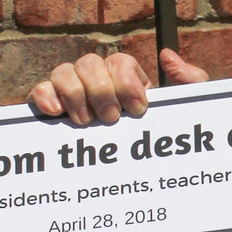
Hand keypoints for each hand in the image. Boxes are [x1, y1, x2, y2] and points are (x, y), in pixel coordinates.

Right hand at [28, 47, 208, 124]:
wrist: (147, 175)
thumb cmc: (164, 139)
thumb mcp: (187, 112)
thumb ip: (191, 82)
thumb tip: (168, 56)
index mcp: (127, 79)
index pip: (120, 61)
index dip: (127, 81)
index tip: (139, 108)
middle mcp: (97, 82)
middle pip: (89, 62)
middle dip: (101, 91)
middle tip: (112, 119)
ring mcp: (73, 94)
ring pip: (63, 72)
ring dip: (74, 94)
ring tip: (87, 122)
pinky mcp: (52, 110)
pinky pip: (39, 91)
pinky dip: (44, 95)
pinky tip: (56, 112)